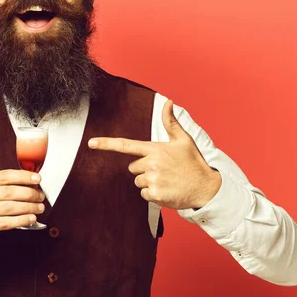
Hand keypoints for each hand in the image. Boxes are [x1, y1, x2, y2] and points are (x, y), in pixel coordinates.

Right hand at [0, 170, 45, 260]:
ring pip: (8, 207)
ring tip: (39, 208)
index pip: (3, 176)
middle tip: (41, 196)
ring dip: (28, 207)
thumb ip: (1, 187)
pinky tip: (31, 219)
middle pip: (8, 191)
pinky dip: (21, 220)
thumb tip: (30, 182)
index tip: (38, 178)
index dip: (23, 176)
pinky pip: (4, 222)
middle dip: (29, 193)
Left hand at [88, 99, 221, 209]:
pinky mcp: (155, 194)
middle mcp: (152, 163)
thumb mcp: (184, 140)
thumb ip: (171, 122)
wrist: (206, 187)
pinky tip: (167, 190)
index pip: (126, 145)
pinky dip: (153, 194)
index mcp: (155, 149)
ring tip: (167, 180)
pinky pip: (143, 194)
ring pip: (138, 182)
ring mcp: (153, 179)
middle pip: (133, 168)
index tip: (91, 143)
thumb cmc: (193, 162)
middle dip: (145, 169)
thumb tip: (168, 102)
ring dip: (149, 182)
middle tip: (164, 170)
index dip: (106, 144)